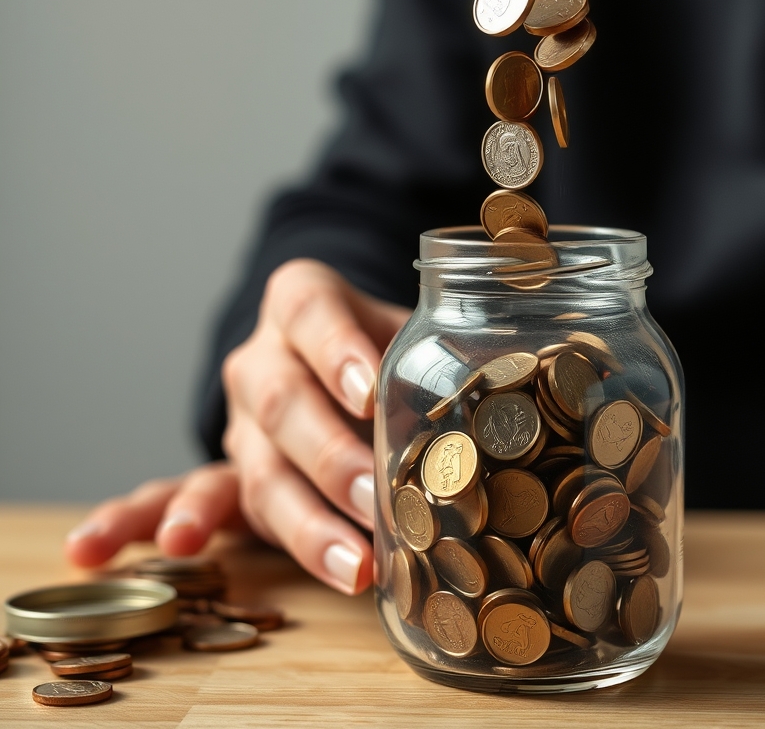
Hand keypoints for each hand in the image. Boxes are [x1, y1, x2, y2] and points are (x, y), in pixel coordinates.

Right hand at [66, 260, 410, 595]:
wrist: (331, 352)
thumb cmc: (388, 342)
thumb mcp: (413, 328)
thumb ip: (442, 352)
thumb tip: (504, 392)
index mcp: (304, 300)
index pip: (312, 311)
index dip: (336, 351)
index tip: (368, 394)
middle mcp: (263, 355)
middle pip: (283, 400)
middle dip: (331, 457)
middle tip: (376, 501)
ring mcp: (241, 416)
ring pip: (260, 465)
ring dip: (305, 521)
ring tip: (351, 565)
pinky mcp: (231, 470)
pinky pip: (200, 494)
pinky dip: (180, 520)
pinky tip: (158, 547)